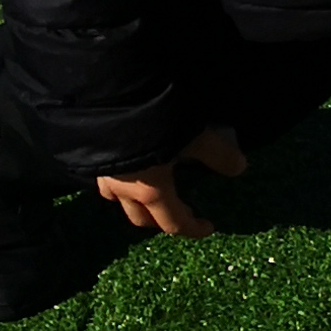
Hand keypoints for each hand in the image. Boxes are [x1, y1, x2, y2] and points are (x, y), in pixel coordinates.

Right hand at [97, 122, 249, 238]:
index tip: (208, 227)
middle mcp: (124, 190)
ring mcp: (103, 176)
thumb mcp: (199, 138)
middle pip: (142, 219)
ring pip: (119, 201)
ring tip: (150, 193)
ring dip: (136, 203)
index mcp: (152, 192)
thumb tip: (239, 168)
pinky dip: (119, 182)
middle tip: (180, 213)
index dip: (193, 229)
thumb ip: (220, 155)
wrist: (109, 101)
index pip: (174, 223)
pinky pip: (105, 179)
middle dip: (162, 221)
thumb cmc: (157, 125)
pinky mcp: (91, 157)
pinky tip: (127, 167)